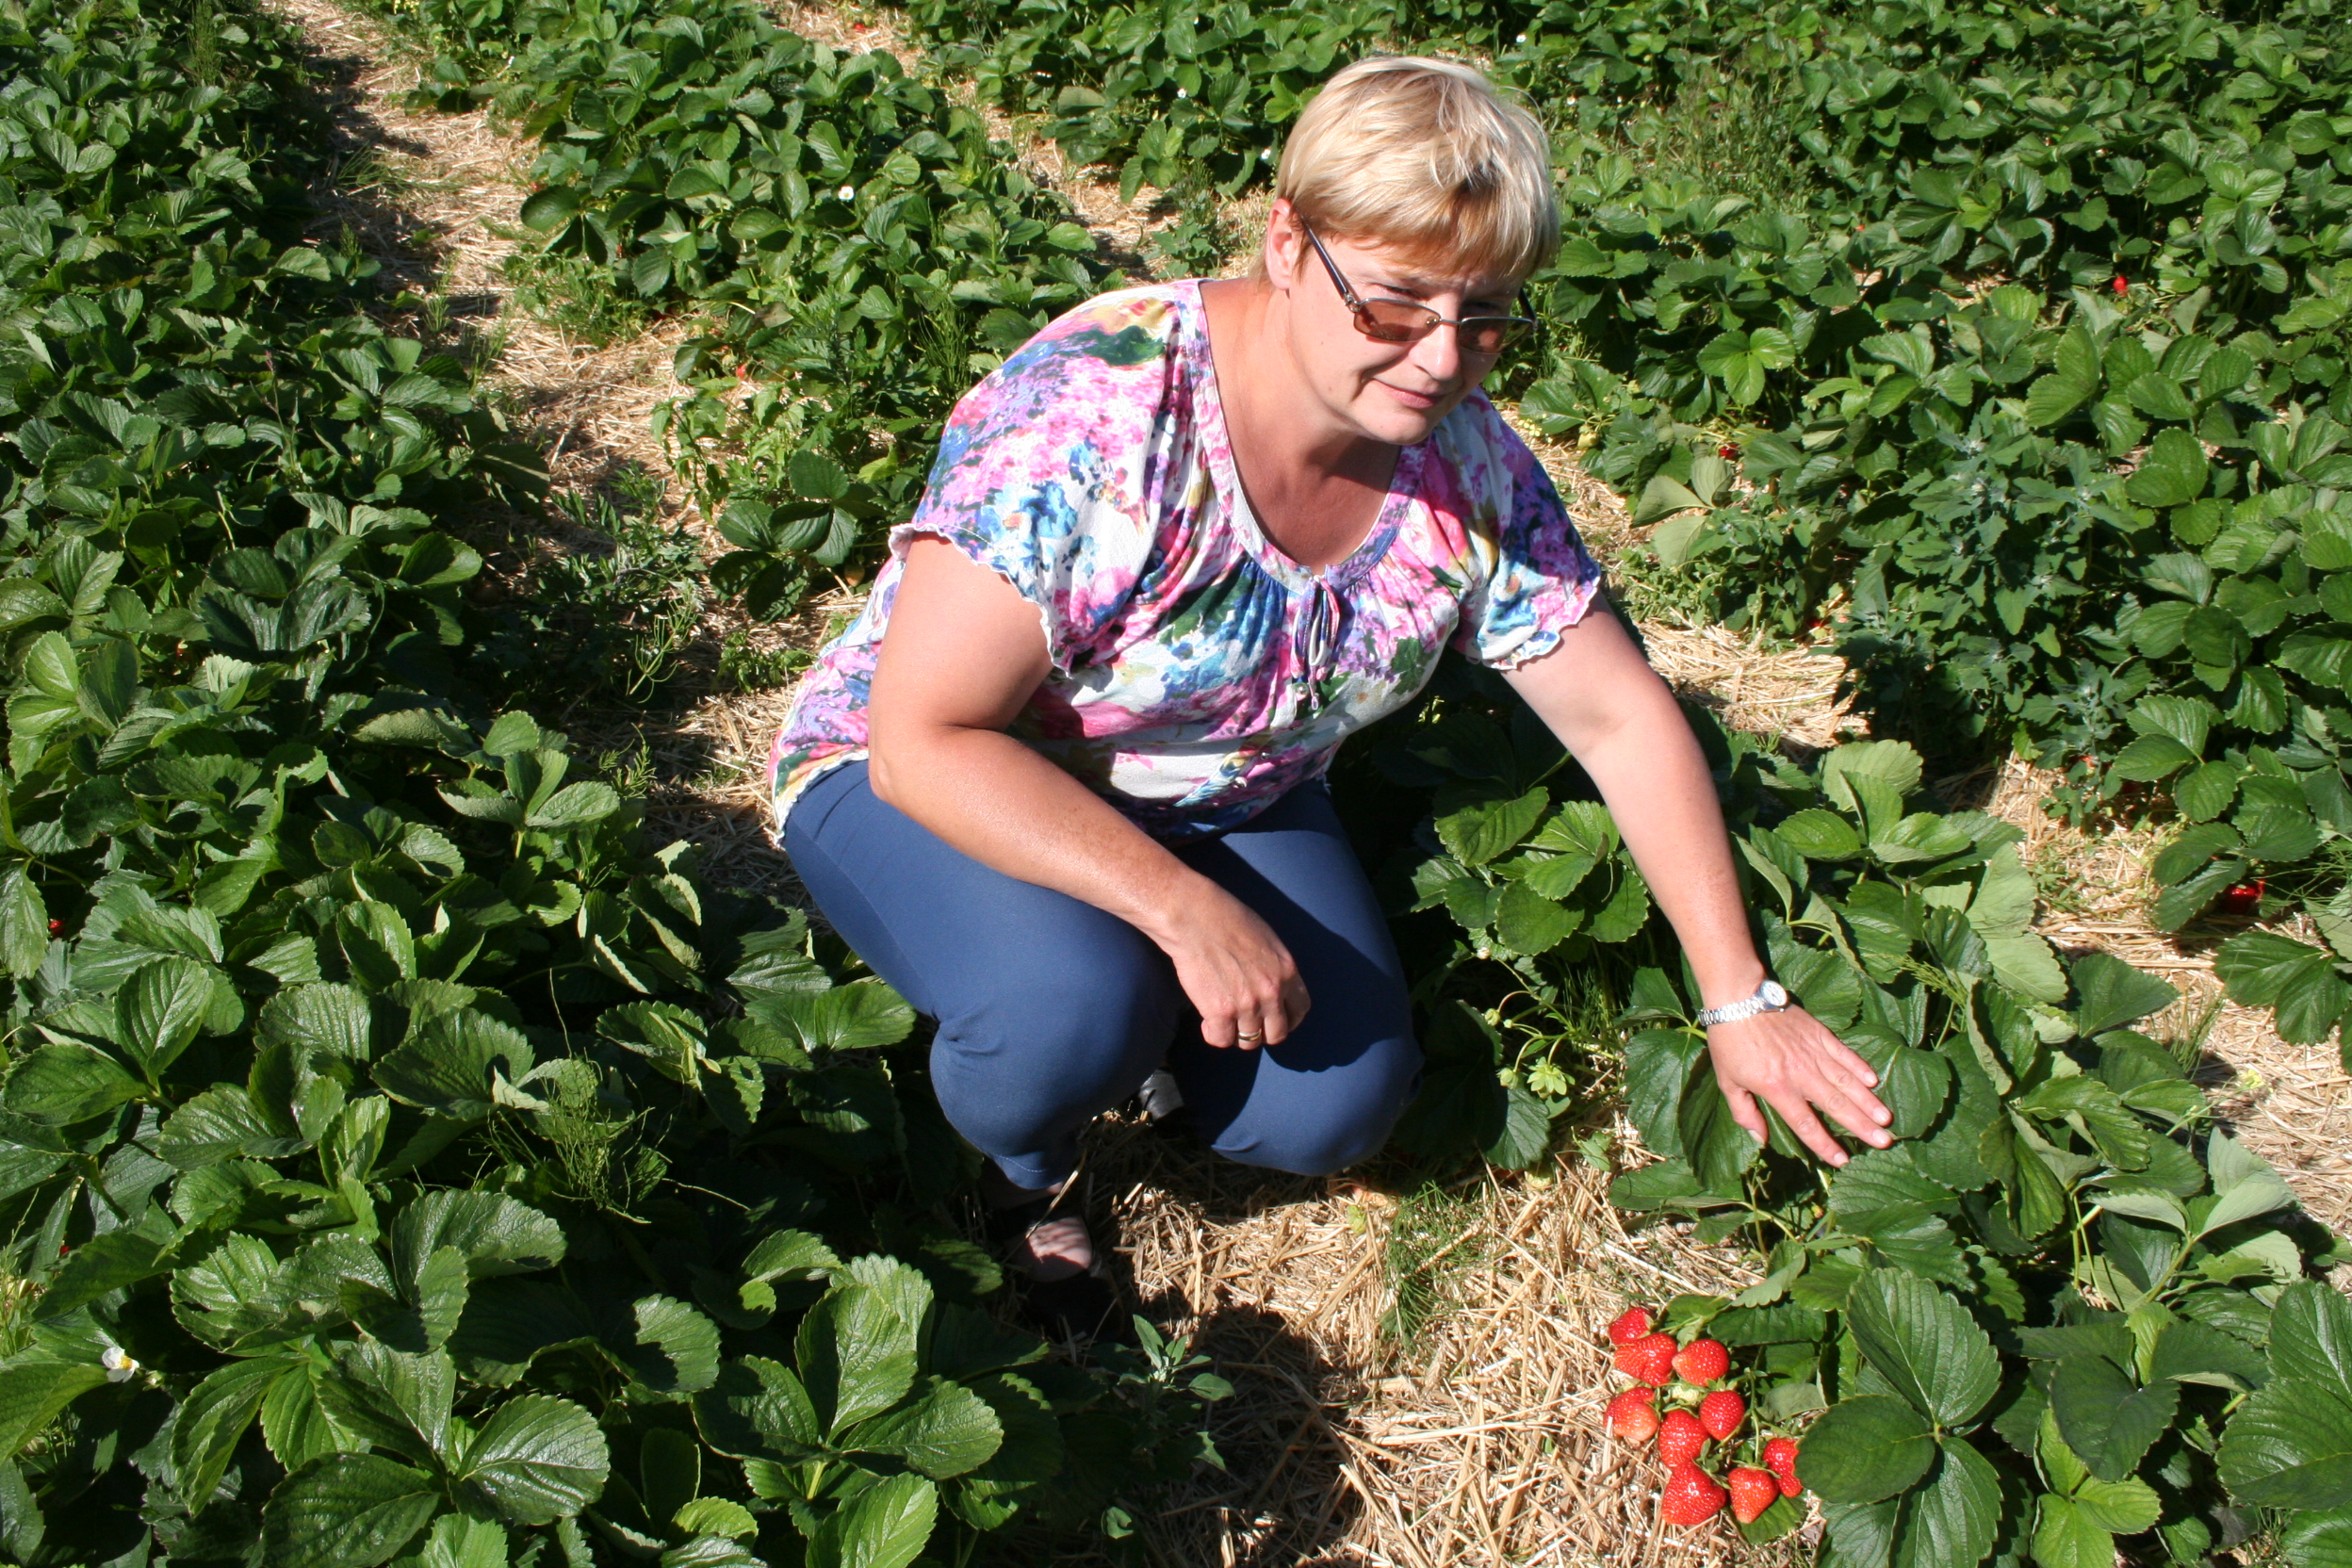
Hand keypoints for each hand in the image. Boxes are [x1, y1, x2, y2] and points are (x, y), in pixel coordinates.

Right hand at [1150, 879, 1309, 1049]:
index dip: (1288, 1019)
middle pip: (1277, 1033)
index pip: (1300, 1009)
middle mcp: (1272, 992)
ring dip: (1237, 1033)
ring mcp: (1247, 1005)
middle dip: (1263, 1032)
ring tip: (1224, 1020)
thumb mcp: (1266, 940)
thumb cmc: (1226, 919)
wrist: (1195, 917)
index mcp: (1287, 971)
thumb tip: (1271, 985)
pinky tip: (1207, 1022)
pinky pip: (1222, 1040)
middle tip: (1247, 1023)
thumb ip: (1274, 967)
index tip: (1276, 1019)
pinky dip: (1214, 1034)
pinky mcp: (1220, 1012)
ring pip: (1249, 1040)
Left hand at [1707, 1007, 1891, 1166]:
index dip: (1825, 1144)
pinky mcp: (1819, 1034)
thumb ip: (1745, 1113)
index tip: (1843, 1160)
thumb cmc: (1730, 1042)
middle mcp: (1801, 1074)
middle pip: (1837, 1105)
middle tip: (1884, 1142)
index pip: (1806, 1124)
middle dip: (1862, 1126)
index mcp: (1777, 1088)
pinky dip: (1860, 1066)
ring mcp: (1813, 1052)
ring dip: (1868, 1101)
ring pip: (1847, 1081)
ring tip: (1886, 1118)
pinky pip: (1844, 1053)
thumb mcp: (1727, 1081)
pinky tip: (1873, 1081)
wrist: (1739, 998)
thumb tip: (1760, 1140)